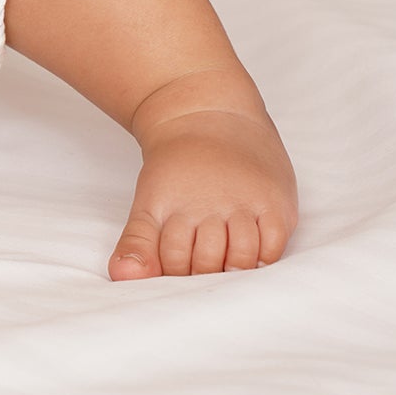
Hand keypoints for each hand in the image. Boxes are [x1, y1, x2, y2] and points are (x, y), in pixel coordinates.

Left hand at [109, 106, 297, 277]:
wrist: (209, 116)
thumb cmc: (177, 169)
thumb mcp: (148, 202)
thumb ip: (137, 243)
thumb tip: (121, 277)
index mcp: (171, 207)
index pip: (171, 261)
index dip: (172, 277)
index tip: (175, 279)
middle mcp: (207, 206)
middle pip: (207, 262)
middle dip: (203, 277)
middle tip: (203, 278)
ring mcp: (242, 203)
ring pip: (241, 257)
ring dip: (233, 272)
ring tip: (227, 269)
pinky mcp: (273, 201)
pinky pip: (274, 243)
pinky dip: (264, 258)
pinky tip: (254, 258)